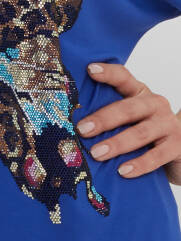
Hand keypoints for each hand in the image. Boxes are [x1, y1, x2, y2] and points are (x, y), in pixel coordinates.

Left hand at [76, 62, 180, 184]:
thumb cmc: (144, 132)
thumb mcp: (129, 119)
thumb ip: (108, 116)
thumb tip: (70, 123)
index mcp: (140, 93)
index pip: (123, 77)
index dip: (108, 73)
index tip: (89, 70)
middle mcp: (155, 104)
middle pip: (129, 108)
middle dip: (104, 119)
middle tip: (82, 130)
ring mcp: (168, 124)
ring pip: (141, 133)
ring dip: (117, 144)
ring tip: (96, 153)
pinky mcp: (178, 146)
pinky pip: (157, 156)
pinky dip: (139, 164)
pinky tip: (123, 171)